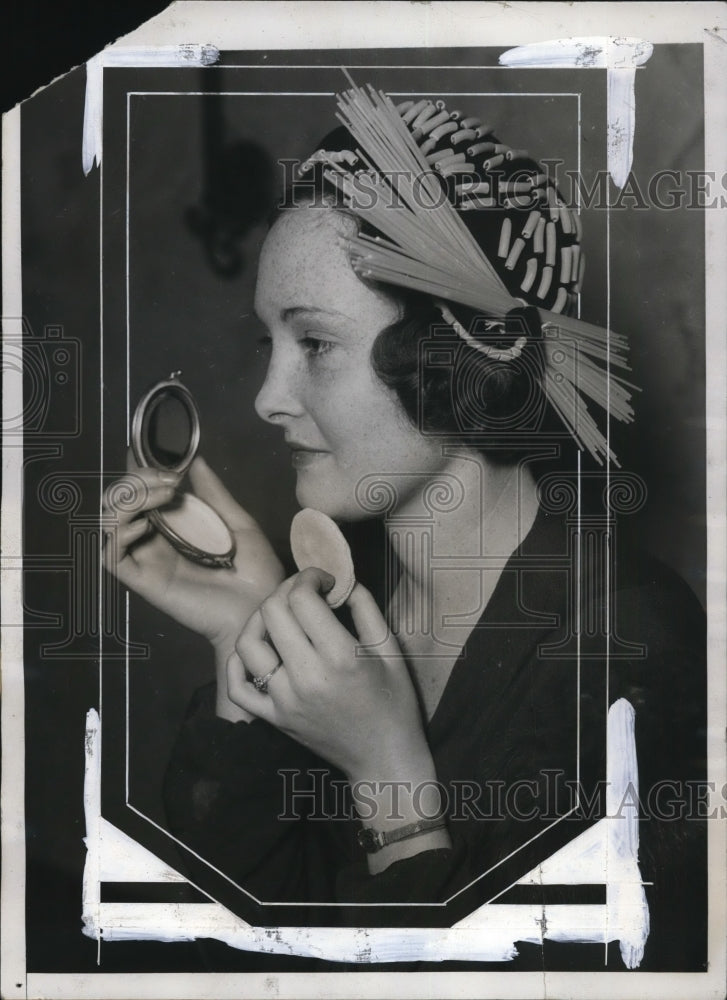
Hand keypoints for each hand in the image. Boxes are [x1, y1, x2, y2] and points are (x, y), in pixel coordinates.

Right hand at [102, 456, 283, 653]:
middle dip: (135, 481)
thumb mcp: (240, 524)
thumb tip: (196, 460)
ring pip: (110, 524)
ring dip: (129, 500)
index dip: (142, 473)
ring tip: (164, 494)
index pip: (141, 494)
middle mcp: (156, 543)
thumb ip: (214, 494)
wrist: (263, 610)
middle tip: (169, 479)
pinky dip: (119, 535)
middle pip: (119, 504)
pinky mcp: (146, 583)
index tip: (169, 464)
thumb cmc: (256, 575)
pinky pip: (113, 558)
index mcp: (176, 528)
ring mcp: (149, 562)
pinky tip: (145, 526)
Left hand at [226, 568, 429, 782]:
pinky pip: (238, 686)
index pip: (302, 598)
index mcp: (340, 656)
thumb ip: (367, 608)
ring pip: (249, 643)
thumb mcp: (391, 650)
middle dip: (287, 589)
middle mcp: (307, 676)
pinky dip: (238, 663)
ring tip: (280, 615)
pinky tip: (257, 650)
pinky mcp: (274, 717)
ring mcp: (284, 699)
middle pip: (273, 612)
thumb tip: (341, 581)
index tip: (324, 581)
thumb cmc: (394, 702)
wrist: (384, 757)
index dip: (310, 577)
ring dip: (260, 618)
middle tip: (304, 592)